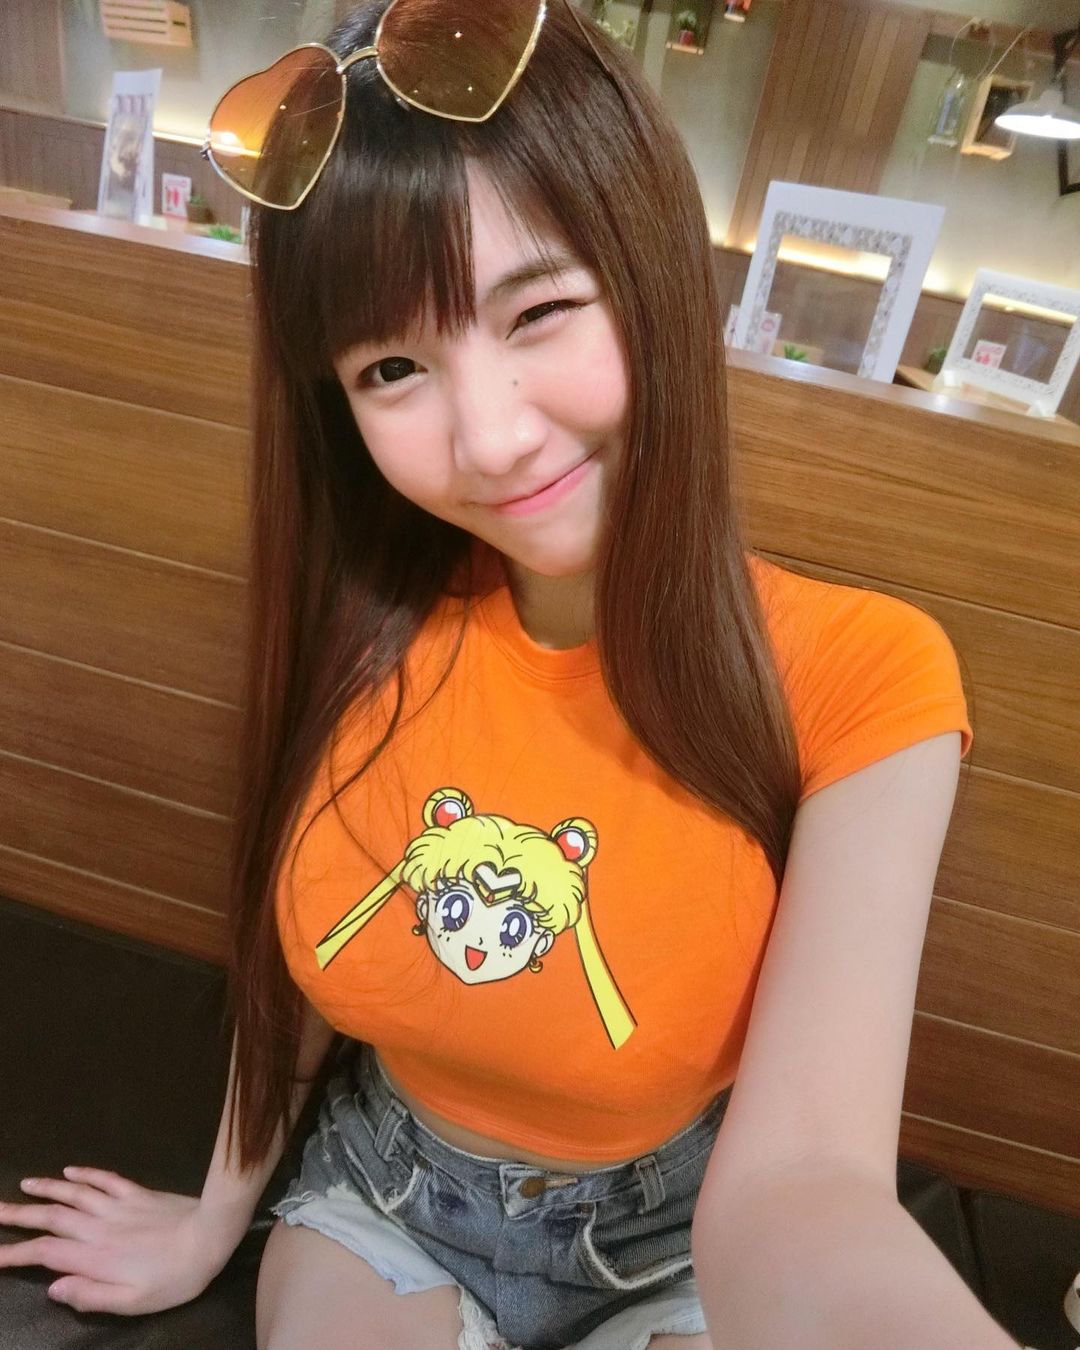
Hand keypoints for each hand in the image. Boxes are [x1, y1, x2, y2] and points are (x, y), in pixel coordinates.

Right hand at [0, 1167, 243, 1313]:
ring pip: (73, 1193)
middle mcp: (98, 1228)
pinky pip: (104, 1179)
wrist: (210, 1235)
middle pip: (51, 1218)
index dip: (15, 1253)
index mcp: (94, 1257)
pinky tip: (70, 1169)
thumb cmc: (174, 1278)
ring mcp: (117, 1206)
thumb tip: (52, 1287)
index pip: (44, 1253)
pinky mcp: (136, 1192)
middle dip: (19, 1215)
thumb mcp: (132, 1302)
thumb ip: (90, 1295)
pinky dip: (85, 1173)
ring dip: (46, 1188)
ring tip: (23, 1185)